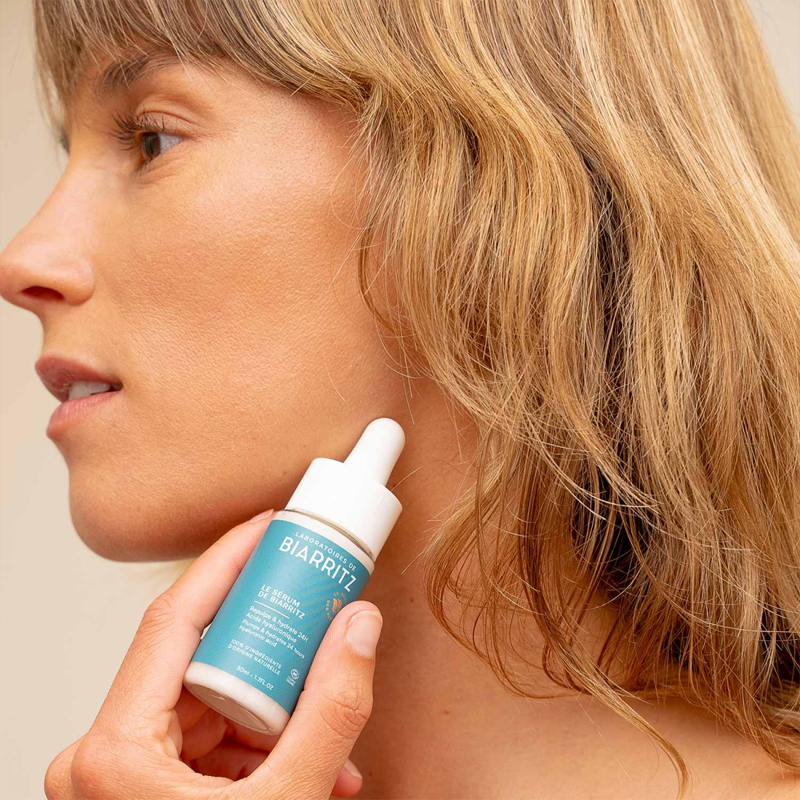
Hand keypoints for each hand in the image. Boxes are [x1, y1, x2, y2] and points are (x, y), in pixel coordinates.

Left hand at [44, 510, 381, 798]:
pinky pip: (210, 743)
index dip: (227, 562)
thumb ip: (332, 712)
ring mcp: (123, 777)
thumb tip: (360, 628)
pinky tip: (313, 763)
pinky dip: (263, 745)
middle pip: (199, 661)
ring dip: (278, 705)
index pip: (174, 621)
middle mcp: (104, 757)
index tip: (268, 527)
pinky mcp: (146, 793)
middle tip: (316, 607)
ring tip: (332, 716)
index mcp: (113, 753)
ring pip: (210, 703)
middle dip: (272, 642)